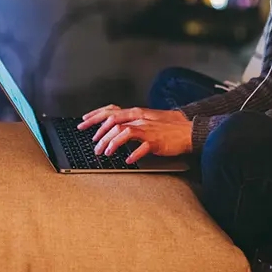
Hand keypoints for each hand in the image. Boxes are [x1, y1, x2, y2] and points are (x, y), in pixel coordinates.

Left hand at [77, 105, 191, 163]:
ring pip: (123, 132)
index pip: (110, 111)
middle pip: (113, 122)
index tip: (83, 122)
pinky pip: (141, 147)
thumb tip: (112, 129)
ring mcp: (147, 129)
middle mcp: (139, 118)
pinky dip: (133, 154)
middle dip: (99, 134)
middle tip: (93, 145)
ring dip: (111, 143)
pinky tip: (128, 160)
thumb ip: (130, 122)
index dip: (95, 116)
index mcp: (135, 112)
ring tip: (106, 153)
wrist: (188, 130)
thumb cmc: (167, 127)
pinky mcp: (155, 140)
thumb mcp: (146, 120)